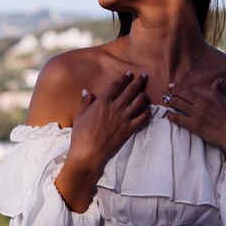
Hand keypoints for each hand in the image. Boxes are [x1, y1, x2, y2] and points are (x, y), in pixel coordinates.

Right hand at [56, 71, 149, 211]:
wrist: (89, 153)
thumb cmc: (81, 135)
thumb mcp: (80, 116)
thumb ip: (85, 102)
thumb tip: (86, 91)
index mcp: (102, 102)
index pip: (115, 85)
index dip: (123, 78)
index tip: (128, 73)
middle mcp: (115, 108)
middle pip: (130, 90)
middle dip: (138, 81)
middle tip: (143, 76)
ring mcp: (124, 118)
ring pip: (139, 102)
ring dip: (143, 95)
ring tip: (144, 92)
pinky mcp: (129, 129)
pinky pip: (142, 118)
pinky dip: (146, 112)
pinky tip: (146, 110)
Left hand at [166, 78, 225, 190]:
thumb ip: (218, 90)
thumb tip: (218, 80)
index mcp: (211, 93)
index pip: (190, 86)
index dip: (180, 86)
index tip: (174, 87)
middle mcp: (203, 101)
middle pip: (181, 92)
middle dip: (172, 92)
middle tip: (168, 94)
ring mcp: (198, 113)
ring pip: (177, 103)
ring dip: (170, 102)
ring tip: (168, 103)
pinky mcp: (194, 125)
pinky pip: (177, 118)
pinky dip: (171, 116)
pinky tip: (170, 116)